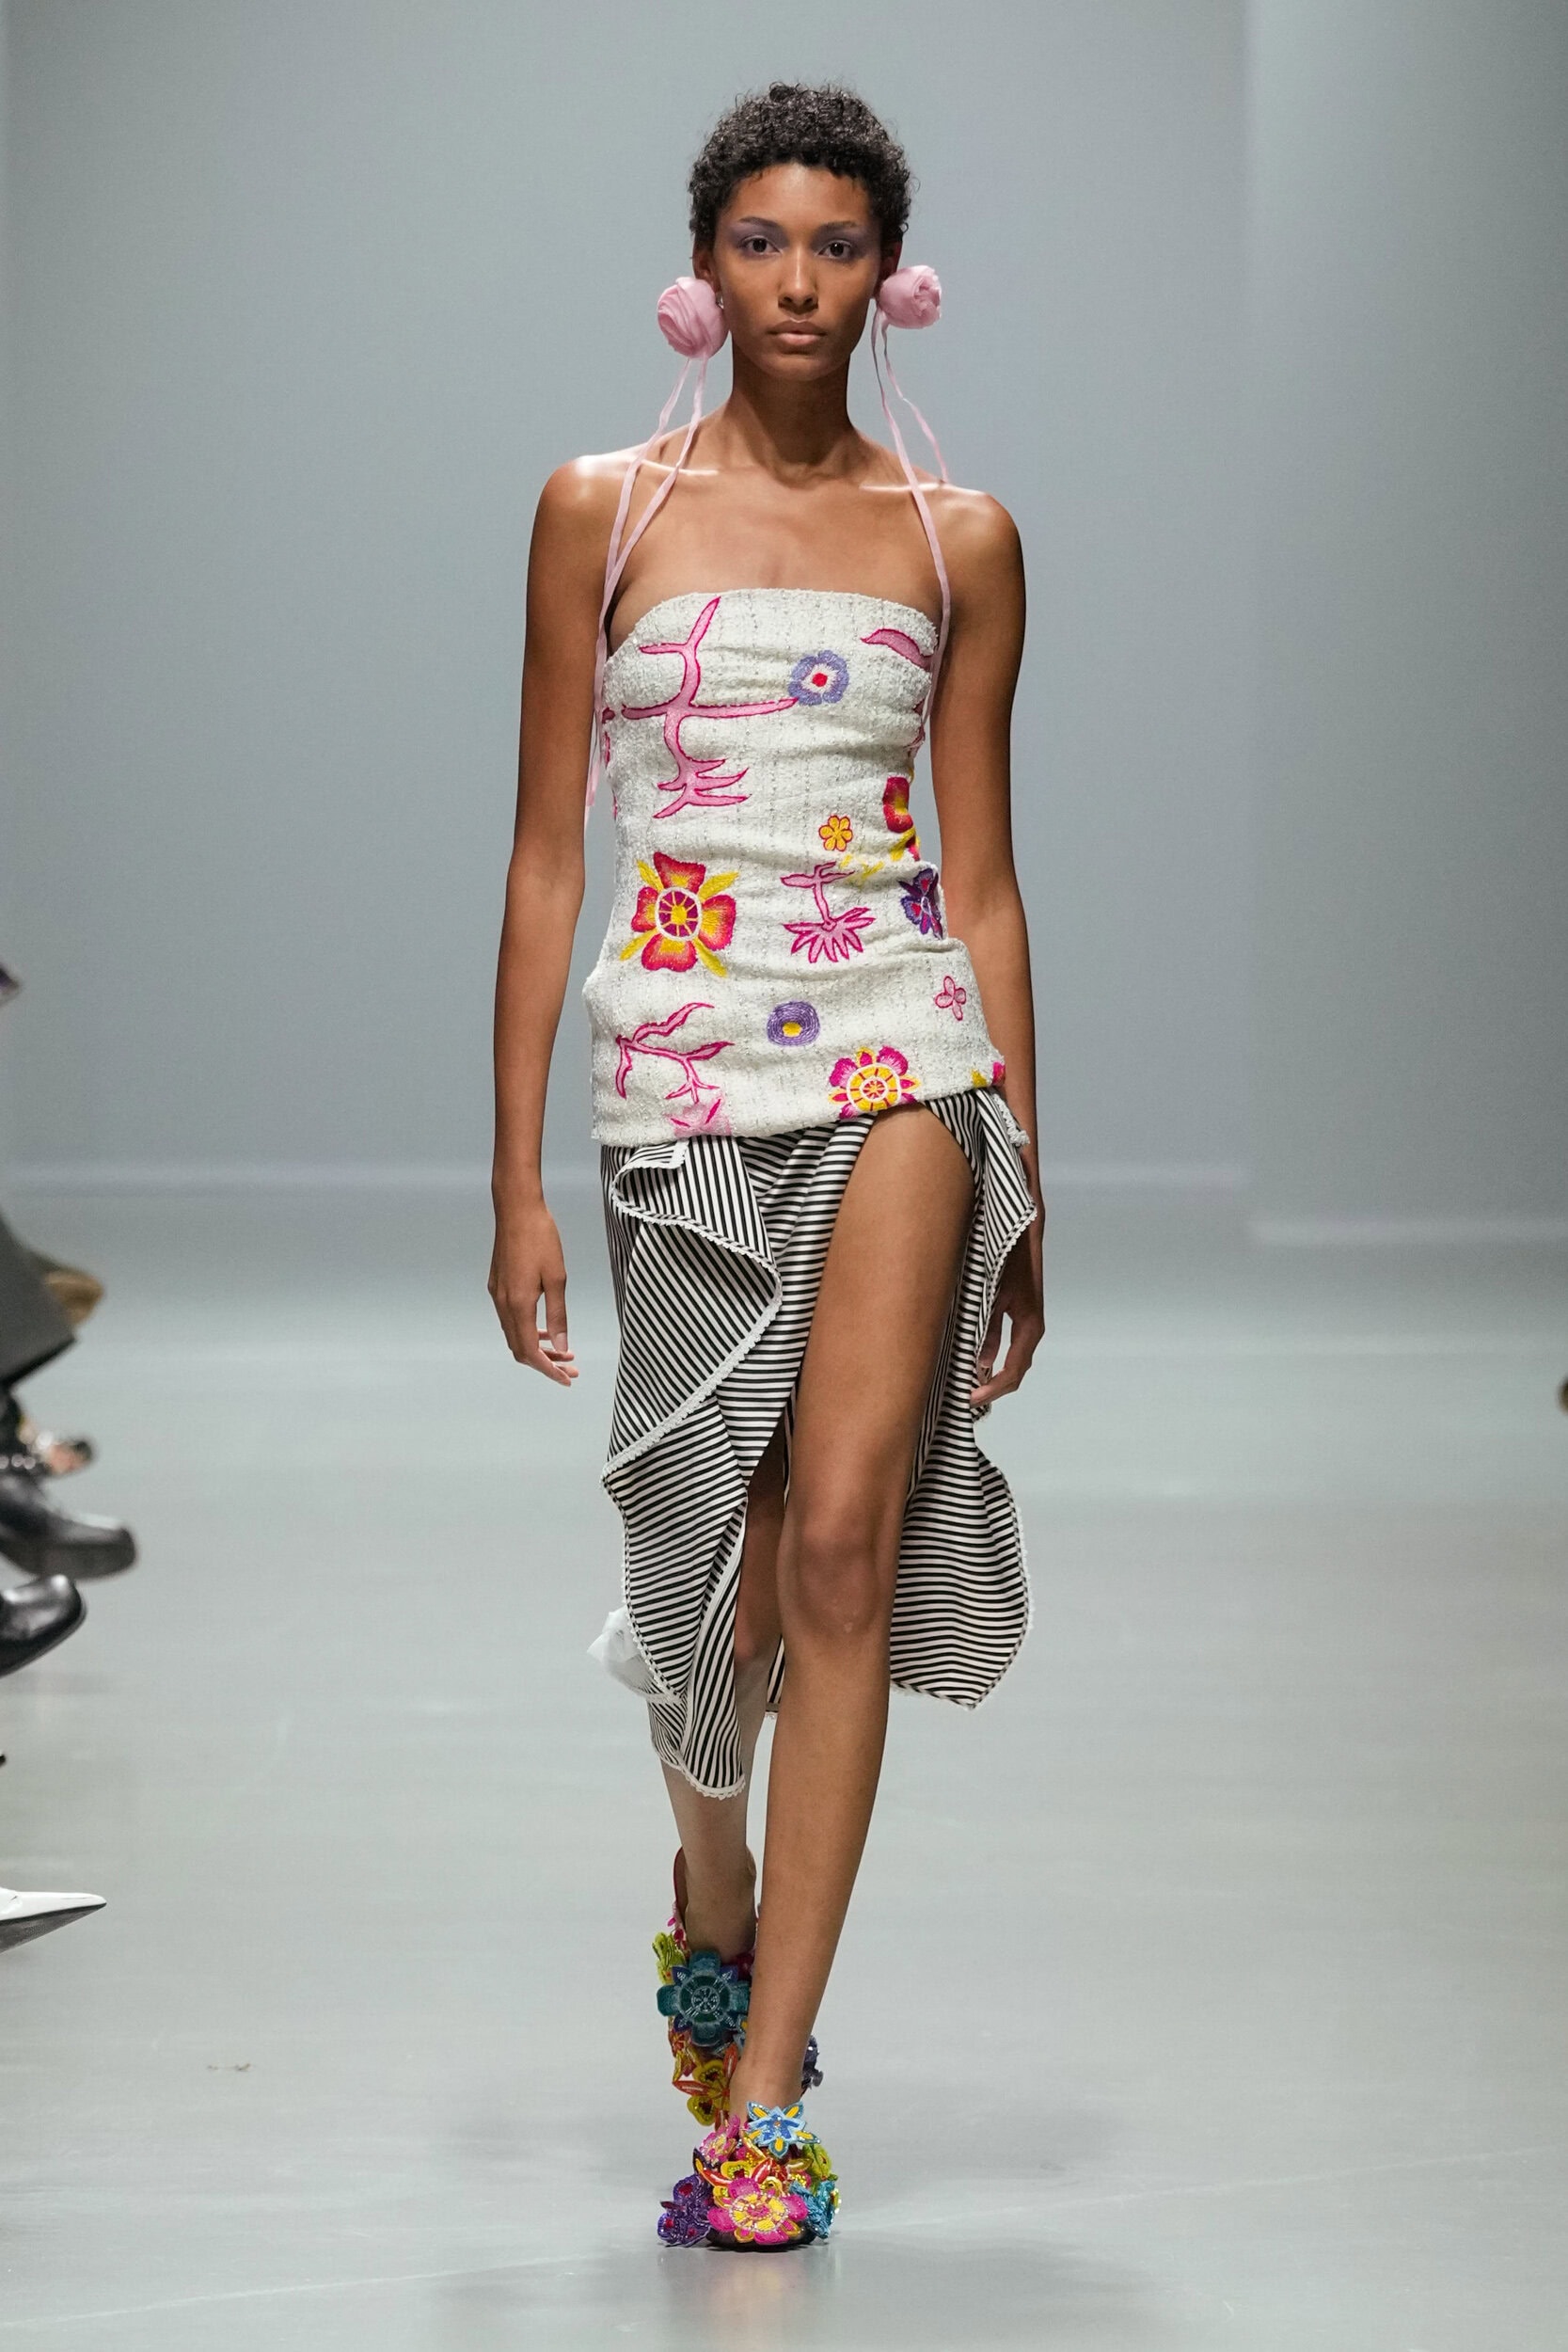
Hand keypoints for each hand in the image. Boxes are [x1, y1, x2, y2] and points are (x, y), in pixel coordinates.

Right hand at [488, 1196, 576, 1385]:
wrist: (516, 1209)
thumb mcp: (557, 1278)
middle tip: (570, 1368)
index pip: (530, 1351)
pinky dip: (528, 1330)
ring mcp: (498, 1294)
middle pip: (519, 1348)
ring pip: (514, 1334)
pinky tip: (546, 1328)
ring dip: (537, 1347)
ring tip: (563, 1350)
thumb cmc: (540, 1237)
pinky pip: (511, 1319)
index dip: (548, 1369)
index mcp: (518, 1304)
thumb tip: (563, 1345)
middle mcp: (503, 1303)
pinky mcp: (498, 1285)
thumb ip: (558, 1314)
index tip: (567, 1379)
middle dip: (544, 1362)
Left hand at [971, 1212, 1043, 1406]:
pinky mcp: (1017, 1313)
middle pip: (1014, 1372)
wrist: (1024, 1228)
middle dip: (991, 1389)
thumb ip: (987, 1327)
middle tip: (964, 1400)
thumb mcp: (993, 1293)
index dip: (992, 1389)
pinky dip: (990, 1358)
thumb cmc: (1009, 1256)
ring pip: (1011, 1360)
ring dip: (991, 1376)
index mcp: (1029, 1325)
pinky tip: (971, 1360)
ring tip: (965, 1386)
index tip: (971, 1398)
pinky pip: (1006, 1344)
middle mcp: (1031, 1328)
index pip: (1013, 1371)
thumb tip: (980, 1362)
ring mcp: (1025, 1322)